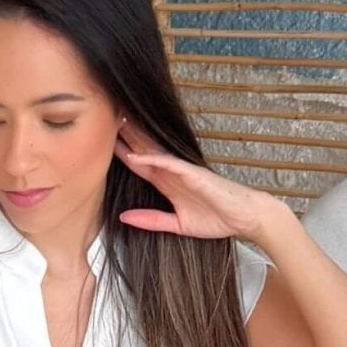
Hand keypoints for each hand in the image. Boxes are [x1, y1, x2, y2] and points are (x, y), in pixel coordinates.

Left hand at [113, 122, 272, 242]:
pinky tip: (136, 155)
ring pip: (154, 151)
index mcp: (168, 183)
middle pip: (144, 150)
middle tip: (104, 121)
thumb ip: (151, 220)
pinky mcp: (194, 174)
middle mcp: (173, 173)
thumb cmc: (216, 218)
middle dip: (125, 137)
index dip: (122, 153)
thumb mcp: (176, 225)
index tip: (103, 144)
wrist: (244, 218)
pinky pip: (170, 164)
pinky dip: (153, 159)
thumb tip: (123, 217)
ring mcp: (183, 171)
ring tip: (117, 123)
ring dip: (136, 139)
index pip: (140, 164)